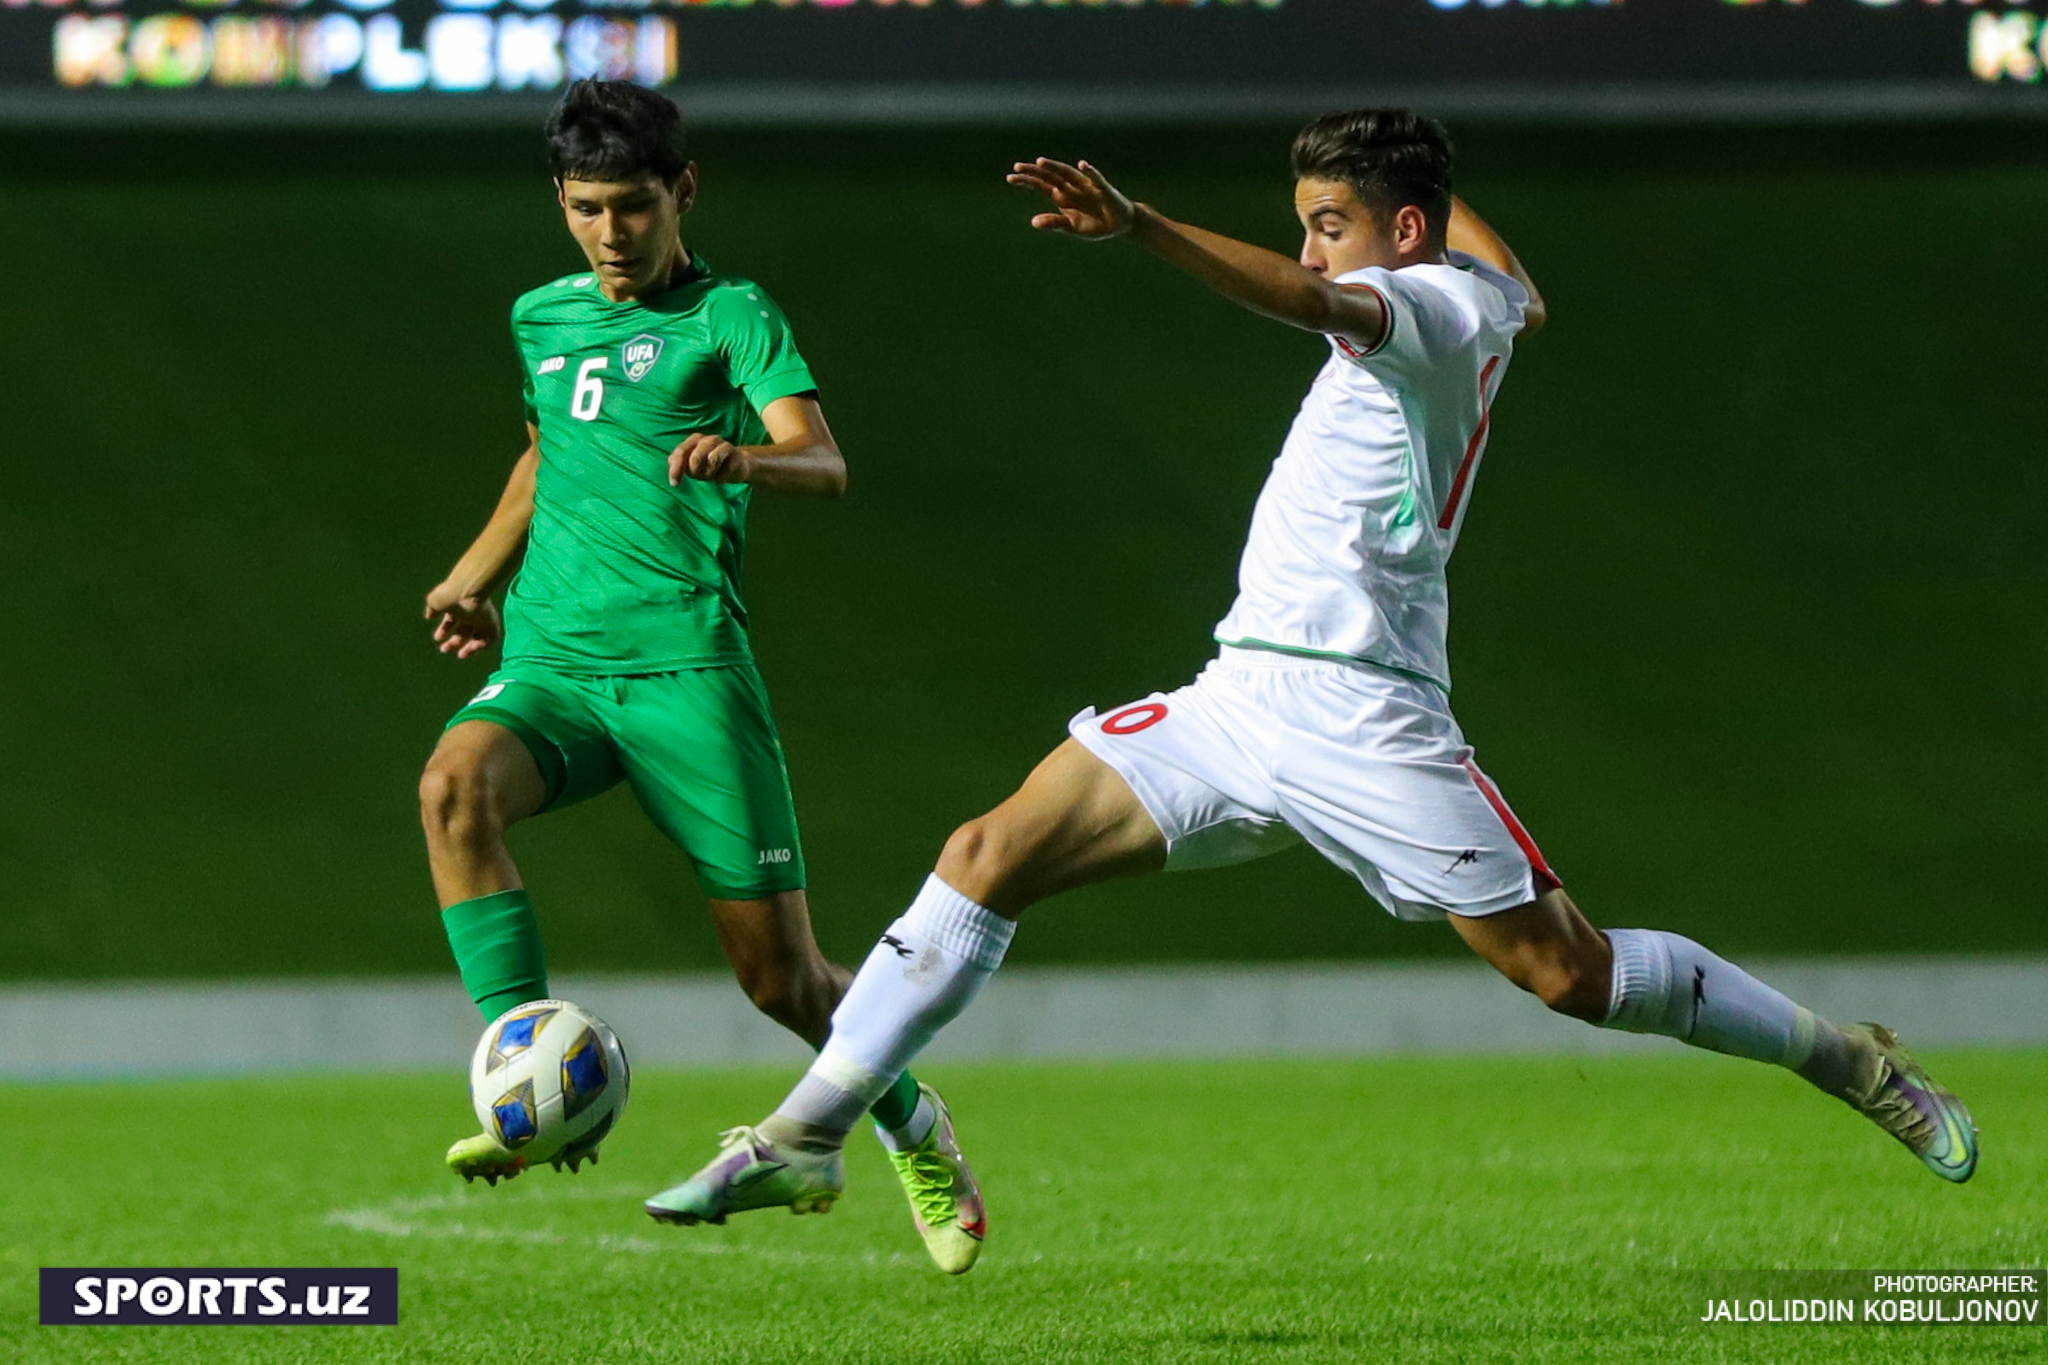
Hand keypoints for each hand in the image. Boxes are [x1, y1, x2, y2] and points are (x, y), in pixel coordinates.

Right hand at [424, 583, 501, 659]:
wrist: (467, 591)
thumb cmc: (450, 595)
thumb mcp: (436, 601)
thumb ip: (433, 608)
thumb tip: (429, 616)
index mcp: (457, 607)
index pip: (452, 621)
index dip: (444, 630)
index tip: (437, 638)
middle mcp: (470, 613)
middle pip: (464, 631)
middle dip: (454, 642)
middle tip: (444, 649)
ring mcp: (482, 619)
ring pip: (478, 637)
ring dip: (470, 648)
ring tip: (461, 654)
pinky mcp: (492, 623)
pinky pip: (491, 639)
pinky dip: (482, 646)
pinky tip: (472, 647)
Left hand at [669, 432, 753, 485]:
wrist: (738, 464)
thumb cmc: (710, 465)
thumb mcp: (691, 466)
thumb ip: (678, 463)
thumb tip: (671, 464)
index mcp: (694, 439)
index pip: (680, 452)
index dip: (676, 469)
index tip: (674, 484)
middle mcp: (708, 439)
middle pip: (695, 457)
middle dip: (696, 472)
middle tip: (699, 476)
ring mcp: (723, 444)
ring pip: (713, 459)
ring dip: (710, 473)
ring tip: (712, 476)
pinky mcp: (736, 454)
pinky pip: (727, 468)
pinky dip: (721, 477)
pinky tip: (721, 479)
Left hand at [1005, 158, 1136, 239]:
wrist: (1119, 224)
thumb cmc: (1094, 224)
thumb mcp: (1072, 227)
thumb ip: (1054, 223)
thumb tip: (1033, 222)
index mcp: (1061, 196)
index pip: (1040, 185)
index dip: (1026, 181)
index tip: (1010, 178)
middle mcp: (1071, 187)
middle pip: (1050, 176)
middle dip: (1034, 171)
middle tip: (1017, 166)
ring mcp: (1086, 186)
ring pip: (1068, 173)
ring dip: (1055, 167)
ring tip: (1040, 162)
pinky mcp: (1103, 189)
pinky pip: (1096, 179)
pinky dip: (1090, 172)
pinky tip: (1082, 164)